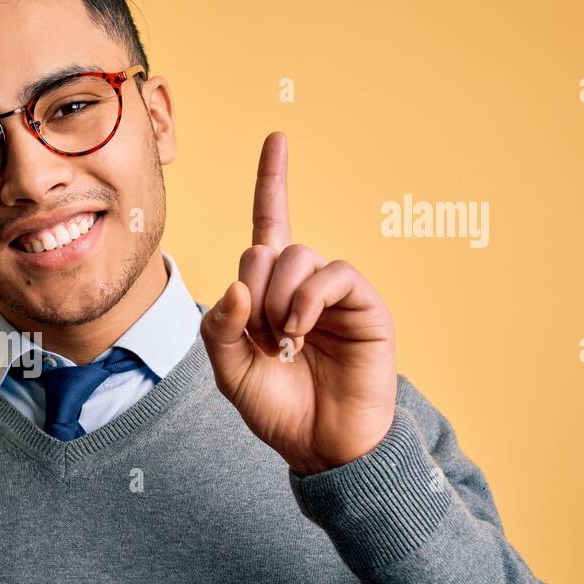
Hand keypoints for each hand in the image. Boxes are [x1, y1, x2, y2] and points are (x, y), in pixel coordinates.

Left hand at [199, 132, 397, 475]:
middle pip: (264, 248)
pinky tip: (300, 331)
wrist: (321, 445)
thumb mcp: (228, 370)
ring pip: (296, 257)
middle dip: (250, 290)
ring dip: (277, 300)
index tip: (278, 139)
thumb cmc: (278, 408)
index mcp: (267, 294)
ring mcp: (333, 293)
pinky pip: (331, 274)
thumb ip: (219, 327)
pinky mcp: (363, 304)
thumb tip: (238, 283)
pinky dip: (307, 300)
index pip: (268, 227)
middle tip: (261, 335)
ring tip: (284, 341)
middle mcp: (301, 285)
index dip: (272, 182)